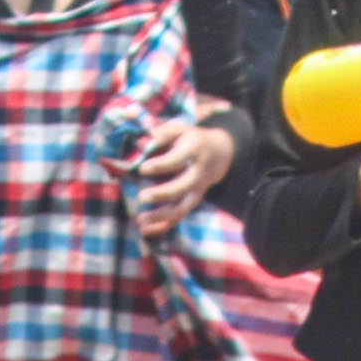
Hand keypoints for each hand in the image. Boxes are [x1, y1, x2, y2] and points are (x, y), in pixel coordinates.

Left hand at [109, 120, 235, 235]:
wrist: (221, 153)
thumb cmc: (192, 139)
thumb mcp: (181, 129)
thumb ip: (163, 133)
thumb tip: (144, 139)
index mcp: (194, 150)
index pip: (178, 159)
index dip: (161, 165)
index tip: (143, 168)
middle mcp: (198, 172)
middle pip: (183, 187)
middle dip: (162, 194)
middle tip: (142, 197)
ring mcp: (197, 189)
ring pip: (182, 207)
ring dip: (161, 216)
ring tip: (140, 220)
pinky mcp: (193, 201)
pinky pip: (180, 216)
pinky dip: (163, 225)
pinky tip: (145, 230)